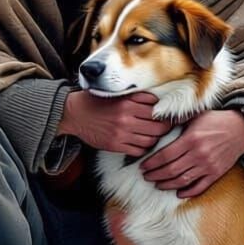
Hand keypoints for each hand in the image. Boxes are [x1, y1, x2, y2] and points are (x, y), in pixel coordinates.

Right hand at [59, 90, 173, 156]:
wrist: (75, 114)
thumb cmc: (97, 101)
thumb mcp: (117, 93)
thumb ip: (137, 97)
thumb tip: (158, 102)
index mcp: (127, 103)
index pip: (156, 110)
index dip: (165, 113)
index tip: (168, 114)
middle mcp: (125, 119)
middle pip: (157, 127)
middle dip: (165, 127)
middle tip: (167, 126)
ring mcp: (120, 134)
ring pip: (150, 141)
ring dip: (155, 139)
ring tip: (154, 135)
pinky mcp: (115, 146)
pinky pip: (138, 151)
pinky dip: (144, 148)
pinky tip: (142, 143)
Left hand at [139, 109, 243, 197]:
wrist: (241, 129)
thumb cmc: (215, 121)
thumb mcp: (195, 115)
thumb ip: (176, 120)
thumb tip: (156, 120)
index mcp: (191, 139)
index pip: (165, 155)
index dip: (152, 163)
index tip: (143, 166)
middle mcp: (199, 154)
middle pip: (171, 170)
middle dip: (156, 175)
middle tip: (146, 176)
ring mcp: (208, 166)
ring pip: (183, 181)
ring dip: (167, 185)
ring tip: (157, 184)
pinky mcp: (216, 174)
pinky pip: (200, 187)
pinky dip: (188, 192)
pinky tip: (178, 193)